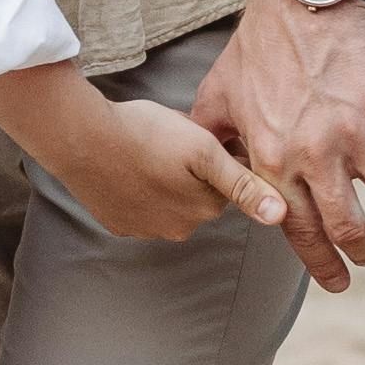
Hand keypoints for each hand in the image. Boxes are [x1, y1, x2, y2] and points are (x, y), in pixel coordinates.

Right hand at [0, 57, 283, 255]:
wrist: (81, 138)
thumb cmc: (146, 134)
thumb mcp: (203, 150)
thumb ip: (243, 183)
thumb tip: (282, 216)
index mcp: (203, 210)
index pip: (226, 185)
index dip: (217, 157)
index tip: (199, 137)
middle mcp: (176, 229)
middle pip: (198, 195)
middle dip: (191, 171)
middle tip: (171, 139)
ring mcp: (142, 229)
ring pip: (167, 200)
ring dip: (163, 179)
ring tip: (147, 147)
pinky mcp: (116, 222)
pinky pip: (138, 205)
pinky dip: (137, 186)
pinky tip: (127, 162)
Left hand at [190, 0, 364, 302]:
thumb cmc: (253, 49)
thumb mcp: (217, 100)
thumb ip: (212, 146)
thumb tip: (206, 182)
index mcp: (273, 158)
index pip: (301, 232)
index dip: (325, 266)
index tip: (341, 283)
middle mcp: (315, 150)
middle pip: (350, 226)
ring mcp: (356, 126)